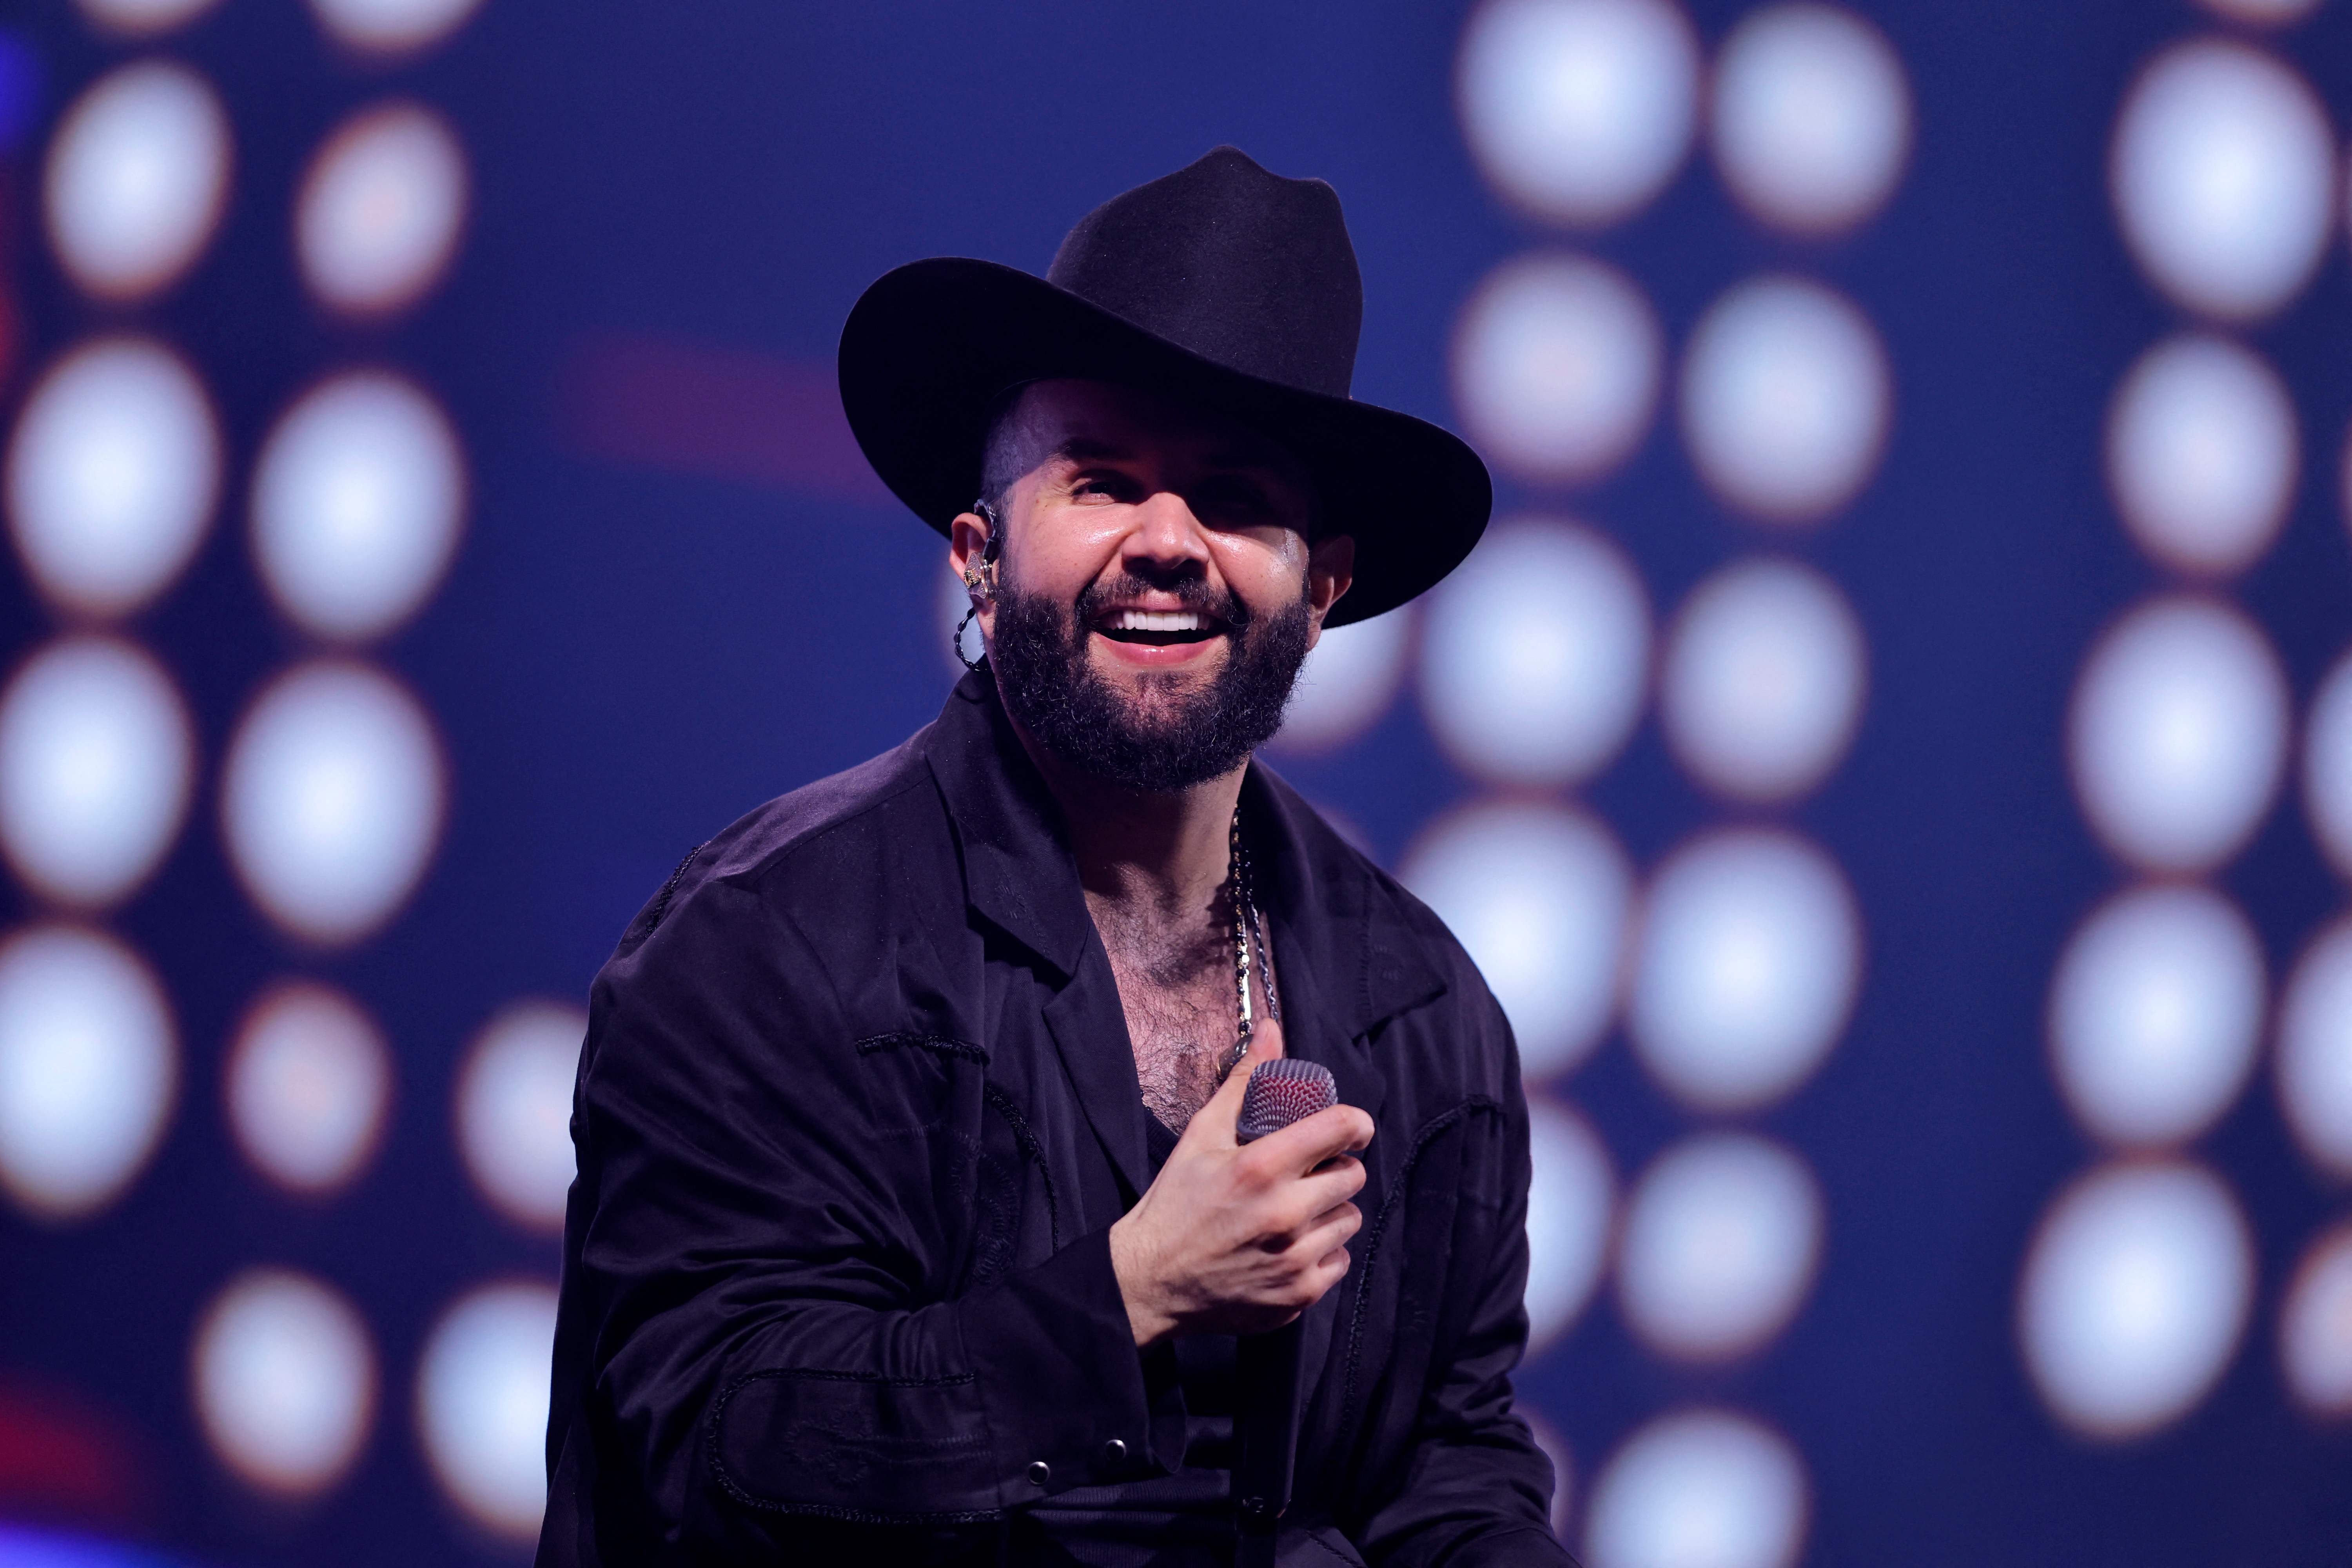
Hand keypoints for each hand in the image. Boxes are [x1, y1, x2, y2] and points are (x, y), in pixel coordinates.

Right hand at [1107, 1042, 1373, 1345]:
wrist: (1150, 1281)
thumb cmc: (1175, 1203)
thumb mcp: (1202, 1135)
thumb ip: (1244, 1082)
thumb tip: (1271, 1030)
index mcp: (1261, 1167)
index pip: (1342, 1128)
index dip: (1354, 1124)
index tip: (1348, 1129)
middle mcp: (1284, 1214)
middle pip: (1353, 1176)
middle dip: (1335, 1169)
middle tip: (1307, 1174)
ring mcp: (1294, 1259)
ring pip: (1349, 1220)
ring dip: (1330, 1211)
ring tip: (1296, 1211)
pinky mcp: (1299, 1294)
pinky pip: (1339, 1261)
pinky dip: (1322, 1252)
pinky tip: (1291, 1246)